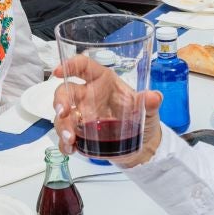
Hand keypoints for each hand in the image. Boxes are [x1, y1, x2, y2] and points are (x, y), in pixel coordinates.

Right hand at [50, 55, 164, 167]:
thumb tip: (154, 96)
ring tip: (70, 139)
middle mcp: (89, 96)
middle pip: (66, 91)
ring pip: (62, 115)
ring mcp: (82, 115)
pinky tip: (70, 149)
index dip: (71, 65)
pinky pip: (66, 137)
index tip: (59, 70)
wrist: (143, 145)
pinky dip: (64, 143)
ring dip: (62, 126)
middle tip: (63, 112)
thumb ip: (150, 103)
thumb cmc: (143, 119)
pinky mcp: (81, 134)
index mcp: (103, 82)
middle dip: (60, 100)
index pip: (84, 67)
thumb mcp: (149, 110)